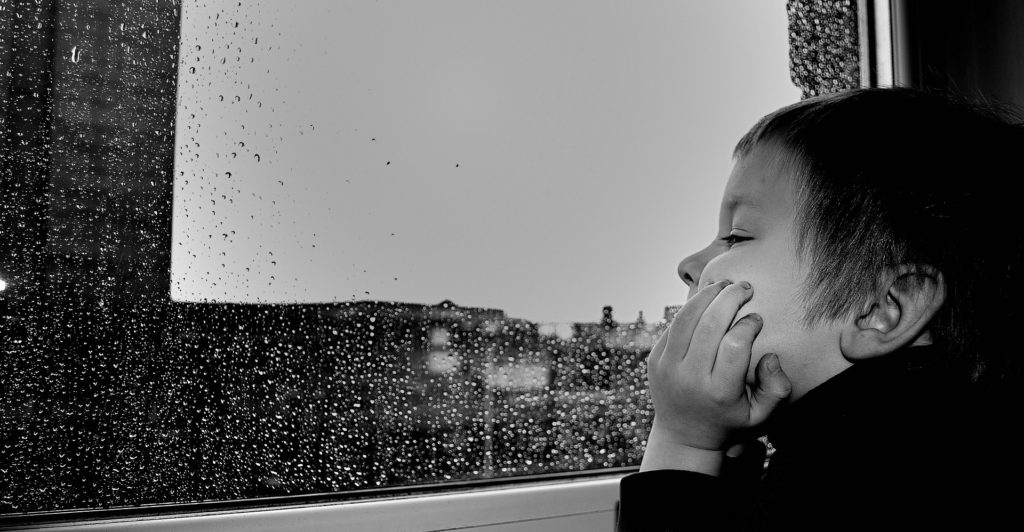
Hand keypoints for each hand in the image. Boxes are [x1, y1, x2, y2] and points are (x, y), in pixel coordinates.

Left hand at [641, 280, 790, 472]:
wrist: (683, 436)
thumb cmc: (729, 420)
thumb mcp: (762, 416)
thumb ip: (777, 388)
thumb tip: (769, 356)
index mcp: (719, 392)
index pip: (735, 344)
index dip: (749, 324)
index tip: (757, 318)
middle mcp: (690, 378)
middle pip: (710, 324)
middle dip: (731, 298)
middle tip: (746, 287)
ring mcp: (667, 368)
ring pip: (686, 318)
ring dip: (707, 294)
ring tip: (724, 285)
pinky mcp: (654, 360)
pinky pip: (673, 325)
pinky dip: (690, 308)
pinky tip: (706, 299)